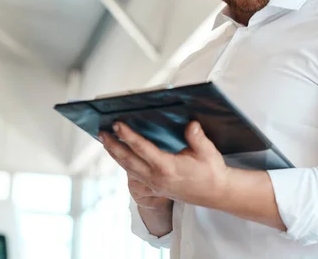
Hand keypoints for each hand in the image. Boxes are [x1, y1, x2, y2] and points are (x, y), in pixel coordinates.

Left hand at [99, 121, 229, 207]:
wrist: (216, 194)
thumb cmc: (212, 172)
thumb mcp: (208, 152)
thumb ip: (197, 137)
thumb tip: (190, 124)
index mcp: (167, 168)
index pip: (142, 148)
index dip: (128, 136)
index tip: (117, 125)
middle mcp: (157, 178)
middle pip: (128, 161)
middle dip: (113, 146)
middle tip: (101, 133)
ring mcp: (155, 184)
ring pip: (129, 169)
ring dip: (115, 155)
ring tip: (105, 141)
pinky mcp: (155, 187)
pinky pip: (135, 174)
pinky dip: (125, 163)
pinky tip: (121, 155)